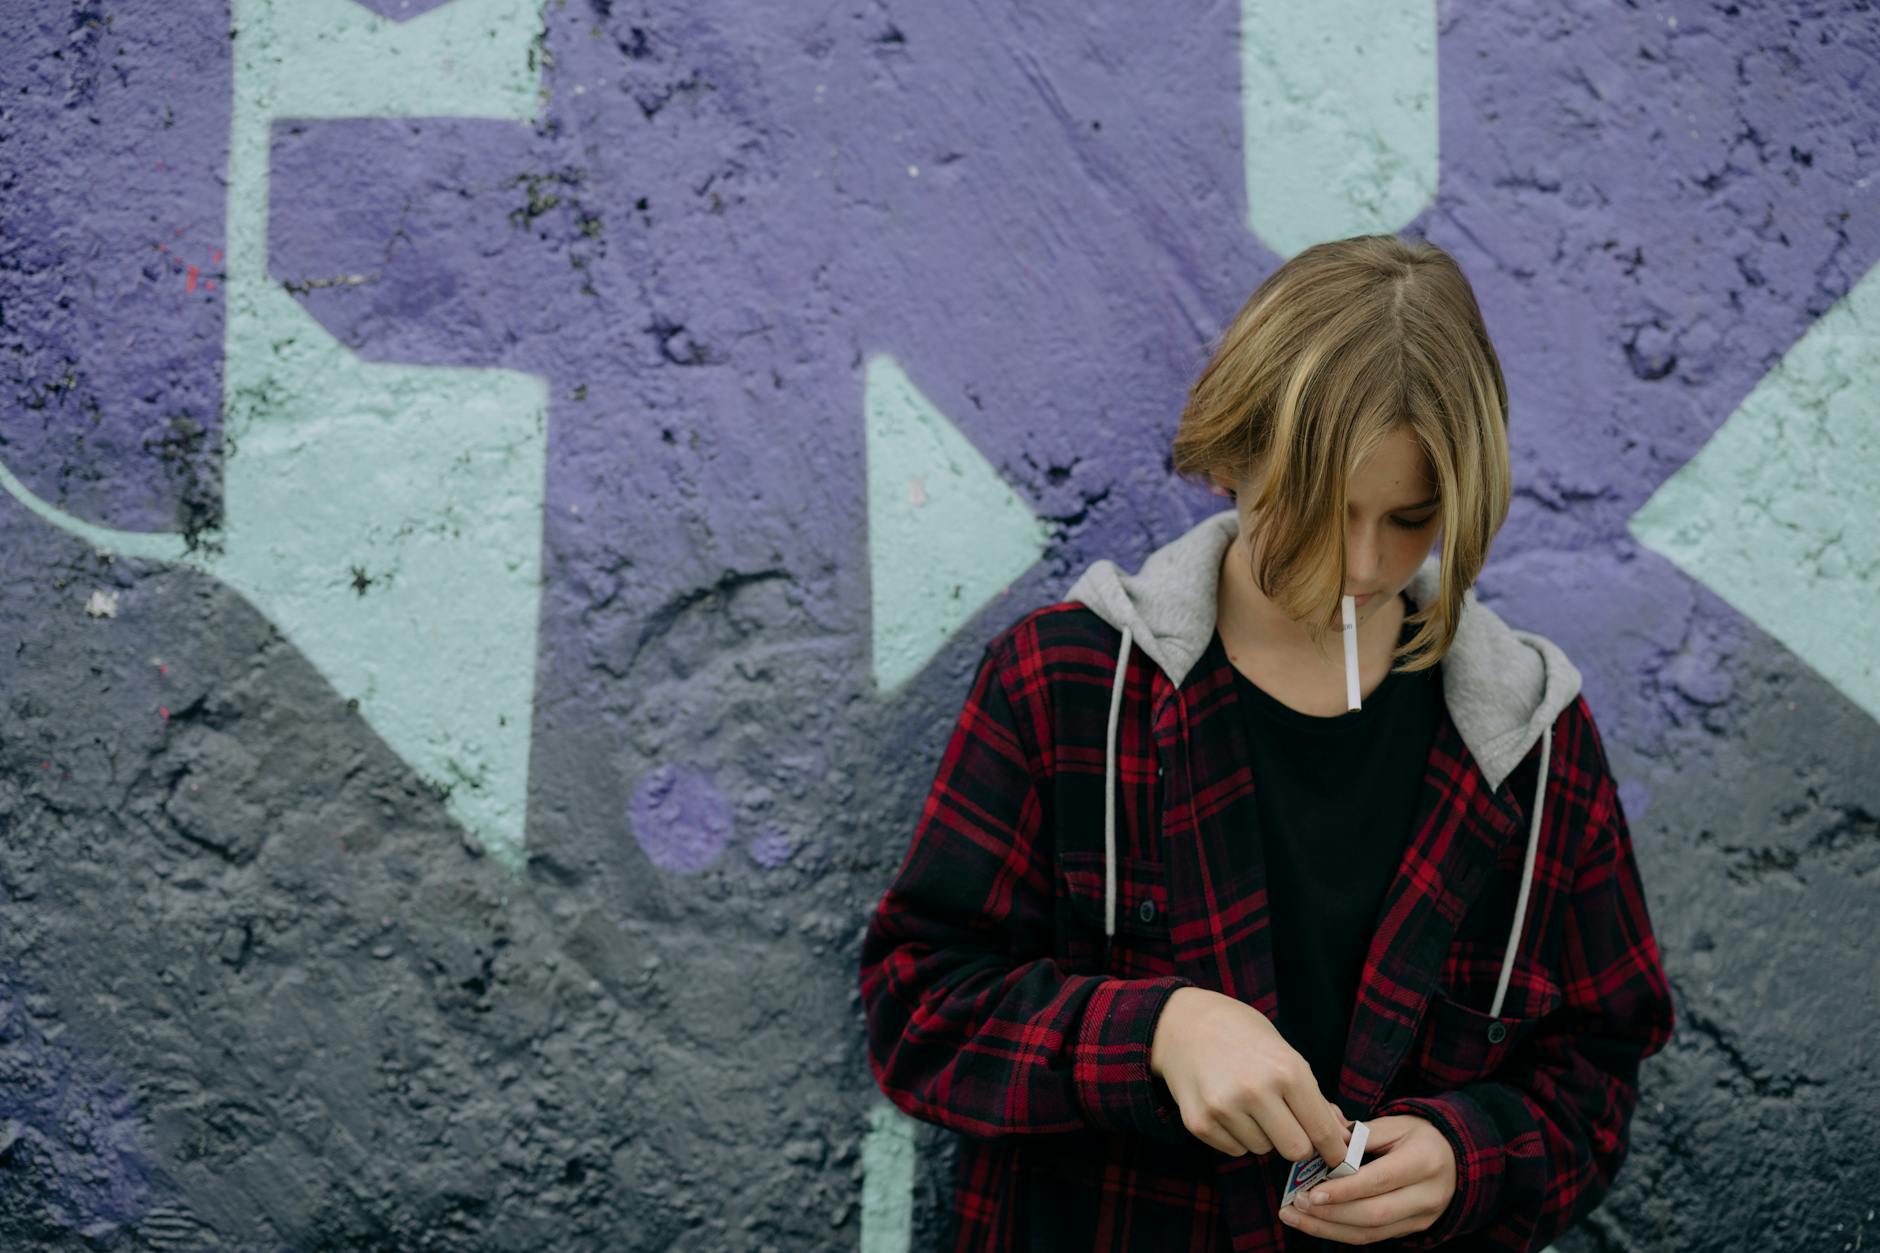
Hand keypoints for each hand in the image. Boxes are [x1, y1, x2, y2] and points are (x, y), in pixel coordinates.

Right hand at [1148, 987, 1349, 1167]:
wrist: (1181, 1022)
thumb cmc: (1241, 1033)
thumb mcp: (1284, 1053)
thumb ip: (1313, 1097)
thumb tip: (1340, 1135)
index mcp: (1286, 1070)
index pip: (1322, 1130)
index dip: (1334, 1150)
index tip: (1338, 1159)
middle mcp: (1256, 1090)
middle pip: (1295, 1150)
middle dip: (1296, 1141)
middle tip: (1286, 1122)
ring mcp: (1224, 1108)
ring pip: (1262, 1149)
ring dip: (1262, 1135)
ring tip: (1247, 1102)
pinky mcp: (1199, 1122)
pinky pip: (1234, 1150)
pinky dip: (1236, 1136)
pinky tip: (1226, 1106)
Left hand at [1278, 1114, 1455, 1244]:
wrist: (1454, 1158)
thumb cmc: (1417, 1136)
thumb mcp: (1395, 1124)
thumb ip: (1360, 1134)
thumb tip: (1322, 1140)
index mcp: (1424, 1161)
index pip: (1379, 1181)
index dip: (1344, 1190)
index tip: (1311, 1191)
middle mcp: (1427, 1195)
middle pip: (1374, 1214)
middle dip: (1330, 1213)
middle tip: (1295, 1204)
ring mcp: (1422, 1218)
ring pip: (1371, 1233)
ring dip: (1328, 1228)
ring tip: (1295, 1216)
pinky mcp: (1412, 1230)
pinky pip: (1373, 1237)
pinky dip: (1340, 1232)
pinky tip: (1315, 1223)